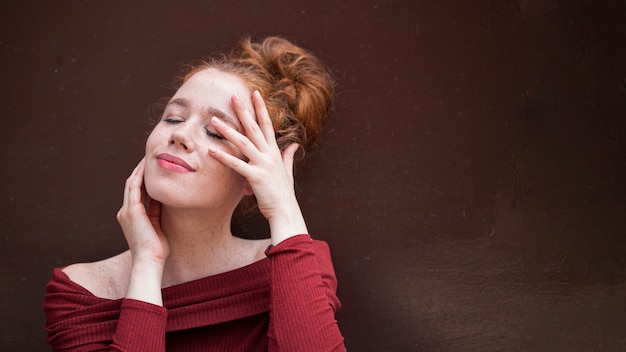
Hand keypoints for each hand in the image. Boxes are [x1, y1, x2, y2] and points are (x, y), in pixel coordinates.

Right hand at [117, 157, 168, 263]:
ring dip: (138, 171)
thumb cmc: (156, 248)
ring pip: (131, 184)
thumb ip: (156, 212)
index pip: (135, 193)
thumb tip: (163, 199)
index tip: (151, 170)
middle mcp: (125, 212)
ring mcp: (127, 211)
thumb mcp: (157, 225)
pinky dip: (139, 177)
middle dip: (139, 172)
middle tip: (149, 159)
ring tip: (147, 159)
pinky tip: (145, 168)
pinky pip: (134, 189)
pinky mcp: (132, 211)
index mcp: (130, 217)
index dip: (142, 180)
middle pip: (131, 186)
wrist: (149, 260)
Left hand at [209, 90, 307, 243]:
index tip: (255, 93)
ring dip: (227, 130)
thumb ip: (288, 156)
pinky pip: (237, 164)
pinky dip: (224, 157)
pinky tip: (211, 150)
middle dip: (244, 111)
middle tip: (233, 96)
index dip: (261, 108)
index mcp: (275, 152)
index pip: (267, 125)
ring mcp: (263, 165)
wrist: (285, 211)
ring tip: (213, 120)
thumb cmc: (283, 194)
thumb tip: (294, 144)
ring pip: (243, 142)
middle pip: (254, 128)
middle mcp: (269, 155)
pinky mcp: (256, 177)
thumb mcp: (287, 171)